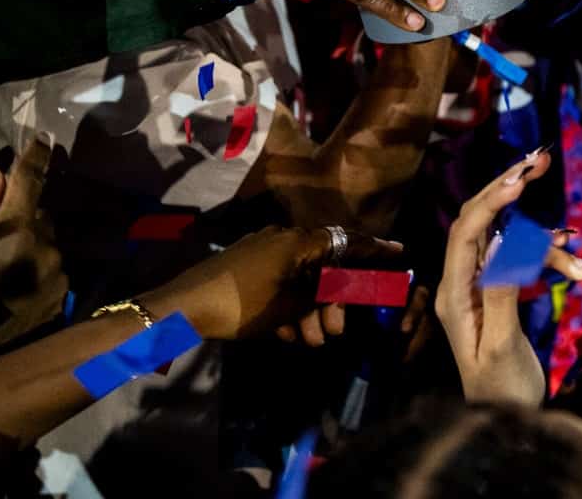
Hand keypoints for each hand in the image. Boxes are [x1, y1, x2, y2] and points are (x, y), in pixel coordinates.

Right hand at [0, 136, 65, 389]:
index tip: (42, 138)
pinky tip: (11, 287)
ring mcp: (60, 279)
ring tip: (0, 266)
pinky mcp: (62, 302)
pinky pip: (51, 271)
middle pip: (41, 216)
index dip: (36, 157)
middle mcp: (48, 251)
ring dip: (31, 245)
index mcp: (17, 233)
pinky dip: (35, 269)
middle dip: (23, 214)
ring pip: (48, 244)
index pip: (31, 183)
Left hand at [143, 225, 401, 341]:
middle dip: (332, 301)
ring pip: (299, 280)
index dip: (373, 249)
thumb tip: (345, 289)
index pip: (345, 241)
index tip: (400, 251)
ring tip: (309, 342)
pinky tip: (287, 336)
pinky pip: (279, 285)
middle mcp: (282, 239)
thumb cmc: (241, 304)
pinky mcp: (245, 269)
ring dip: (309, 312)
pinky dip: (288, 308)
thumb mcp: (288, 306)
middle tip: (335, 332)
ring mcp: (261, 253)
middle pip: (322, 267)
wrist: (182, 309)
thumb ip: (322, 293)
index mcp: (296, 242)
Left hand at [434, 150, 581, 404]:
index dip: (492, 200)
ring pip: (510, 241)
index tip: (523, 180)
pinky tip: (573, 266)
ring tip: (579, 267)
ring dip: (547, 244)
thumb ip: (502, 292)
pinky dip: (548, 258)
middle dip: (509, 189)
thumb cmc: (502, 391)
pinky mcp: (499, 291)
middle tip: (541, 161)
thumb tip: (505, 241)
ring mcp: (480, 285)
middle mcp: (462, 283)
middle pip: (479, 220)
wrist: (505, 422)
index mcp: (456, 294)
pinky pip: (523, 259)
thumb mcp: (502, 345)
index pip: (466, 232)